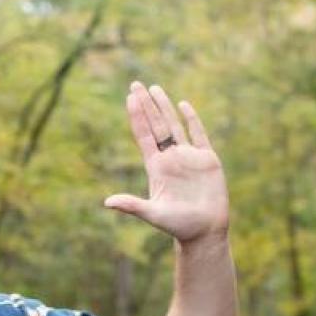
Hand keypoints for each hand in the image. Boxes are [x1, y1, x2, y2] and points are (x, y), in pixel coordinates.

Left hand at [105, 81, 228, 244]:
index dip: (137, 117)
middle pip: (156, 125)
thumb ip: (132, 206)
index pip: (144, 136)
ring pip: (175, 125)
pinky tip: (183, 105)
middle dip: (146, 105)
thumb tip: (107, 203)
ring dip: (164, 107)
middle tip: (135, 84)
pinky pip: (198, 134)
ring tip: (154, 88)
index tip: (129, 98)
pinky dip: (191, 119)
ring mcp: (188, 157)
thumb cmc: (178, 225)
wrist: (205, 231)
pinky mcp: (207, 159)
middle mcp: (170, 159)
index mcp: (156, 168)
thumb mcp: (153, 214)